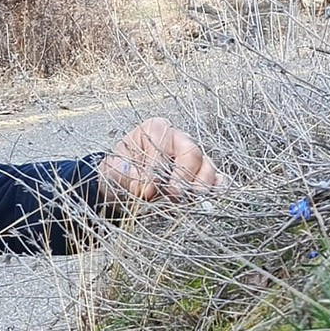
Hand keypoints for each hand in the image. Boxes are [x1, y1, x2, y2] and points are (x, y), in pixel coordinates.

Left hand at [99, 117, 223, 200]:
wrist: (123, 184)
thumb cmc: (120, 171)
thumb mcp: (112, 170)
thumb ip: (123, 174)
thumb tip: (141, 185)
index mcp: (155, 129)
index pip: (163, 143)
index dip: (156, 168)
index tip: (147, 190)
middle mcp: (178, 139)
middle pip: (191, 152)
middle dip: (183, 176)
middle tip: (173, 195)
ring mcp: (193, 157)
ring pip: (207, 165)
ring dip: (201, 185)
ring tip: (187, 201)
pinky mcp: (202, 174)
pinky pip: (217, 178)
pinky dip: (216, 189)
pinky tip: (208, 200)